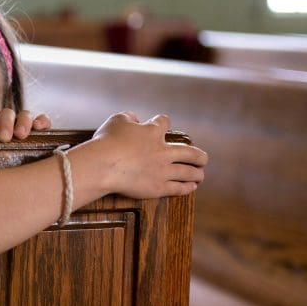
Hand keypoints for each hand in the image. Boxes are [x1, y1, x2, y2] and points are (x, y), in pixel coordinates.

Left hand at [0, 108, 51, 141]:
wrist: (15, 180)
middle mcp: (8, 122)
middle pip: (7, 114)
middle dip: (5, 123)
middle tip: (4, 137)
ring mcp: (25, 125)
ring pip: (25, 115)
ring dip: (23, 122)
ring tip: (21, 135)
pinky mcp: (41, 131)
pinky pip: (43, 121)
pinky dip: (41, 122)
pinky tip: (38, 127)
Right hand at [89, 112, 207, 197]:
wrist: (103, 165)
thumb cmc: (107, 142)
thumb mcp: (117, 120)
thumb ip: (128, 117)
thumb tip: (134, 119)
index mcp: (152, 132)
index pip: (164, 123)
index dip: (163, 122)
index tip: (163, 124)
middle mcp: (162, 151)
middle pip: (190, 152)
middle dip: (199, 156)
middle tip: (203, 159)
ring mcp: (162, 170)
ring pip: (189, 172)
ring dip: (197, 173)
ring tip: (201, 174)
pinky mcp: (158, 187)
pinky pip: (178, 188)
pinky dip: (187, 187)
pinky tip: (192, 187)